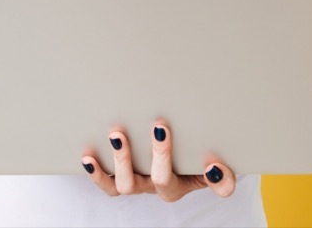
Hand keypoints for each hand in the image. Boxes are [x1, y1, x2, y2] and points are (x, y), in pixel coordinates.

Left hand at [80, 122, 236, 202]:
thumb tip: (217, 168)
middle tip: (160, 126)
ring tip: (118, 136)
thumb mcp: (210, 165)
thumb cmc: (185, 158)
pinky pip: (106, 183)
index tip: (211, 163)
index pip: (204, 182)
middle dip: (161, 154)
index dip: (210, 178)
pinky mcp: (117, 178)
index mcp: (183, 183)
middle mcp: (158, 185)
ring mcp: (137, 182)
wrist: (167, 156)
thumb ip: (222, 174)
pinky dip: (96, 172)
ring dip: (122, 160)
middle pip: (160, 179)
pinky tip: (88, 156)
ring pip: (126, 184)